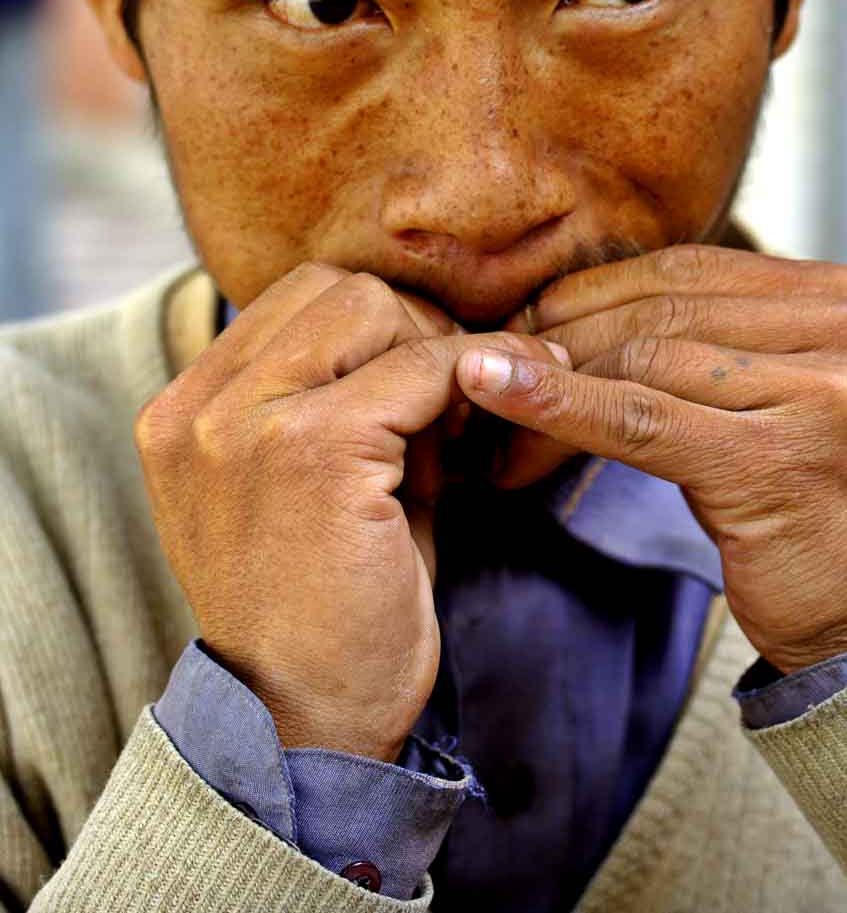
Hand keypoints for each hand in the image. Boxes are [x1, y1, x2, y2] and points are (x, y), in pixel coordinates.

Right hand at [136, 262, 567, 757]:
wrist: (306, 724)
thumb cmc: (322, 608)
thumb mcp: (304, 487)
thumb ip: (339, 399)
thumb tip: (431, 328)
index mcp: (182, 413)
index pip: (295, 300)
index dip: (376, 327)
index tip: (426, 383)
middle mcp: (198, 408)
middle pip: (336, 289)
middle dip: (412, 328)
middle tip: (454, 400)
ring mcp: (247, 424)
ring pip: (376, 309)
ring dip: (438, 352)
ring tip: (461, 426)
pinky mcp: (314, 448)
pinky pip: (423, 369)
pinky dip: (473, 379)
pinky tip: (497, 426)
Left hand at [458, 246, 846, 673]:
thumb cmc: (818, 503)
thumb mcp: (786, 394)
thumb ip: (718, 337)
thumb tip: (574, 306)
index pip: (689, 268)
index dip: (592, 292)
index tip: (522, 325)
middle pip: (663, 307)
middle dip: (560, 337)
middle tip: (483, 374)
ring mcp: (825, 392)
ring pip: (643, 356)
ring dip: (549, 386)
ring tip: (491, 427)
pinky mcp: (777, 460)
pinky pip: (641, 418)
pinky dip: (560, 407)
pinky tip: (496, 398)